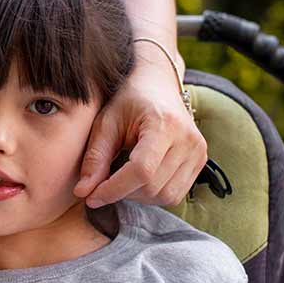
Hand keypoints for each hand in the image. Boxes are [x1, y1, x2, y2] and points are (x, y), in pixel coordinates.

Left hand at [75, 71, 206, 207]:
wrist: (156, 85)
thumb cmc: (127, 101)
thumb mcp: (105, 123)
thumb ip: (95, 157)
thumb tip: (83, 192)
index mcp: (165, 125)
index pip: (141, 170)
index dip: (114, 189)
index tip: (90, 197)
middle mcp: (188, 140)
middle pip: (152, 186)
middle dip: (122, 192)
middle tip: (102, 184)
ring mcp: (198, 152)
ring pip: (166, 196)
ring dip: (137, 196)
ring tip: (121, 179)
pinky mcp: (200, 161)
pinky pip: (176, 194)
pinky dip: (153, 195)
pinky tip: (139, 180)